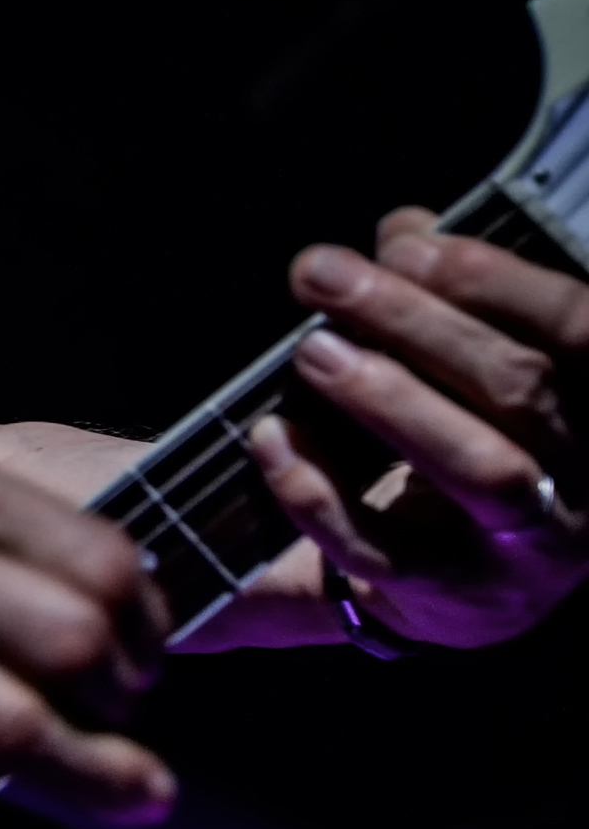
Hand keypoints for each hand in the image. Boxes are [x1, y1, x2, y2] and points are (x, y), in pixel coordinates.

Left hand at [250, 207, 588, 647]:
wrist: (459, 582)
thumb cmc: (467, 436)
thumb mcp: (469, 363)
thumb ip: (443, 295)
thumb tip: (404, 231)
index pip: (580, 329)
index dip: (498, 280)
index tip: (407, 245)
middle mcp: (584, 479)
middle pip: (521, 388)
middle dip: (415, 322)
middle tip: (323, 275)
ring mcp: (524, 547)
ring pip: (479, 470)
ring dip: (389, 401)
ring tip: (311, 350)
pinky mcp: (447, 598)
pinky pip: (383, 549)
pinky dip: (320, 491)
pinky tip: (271, 437)